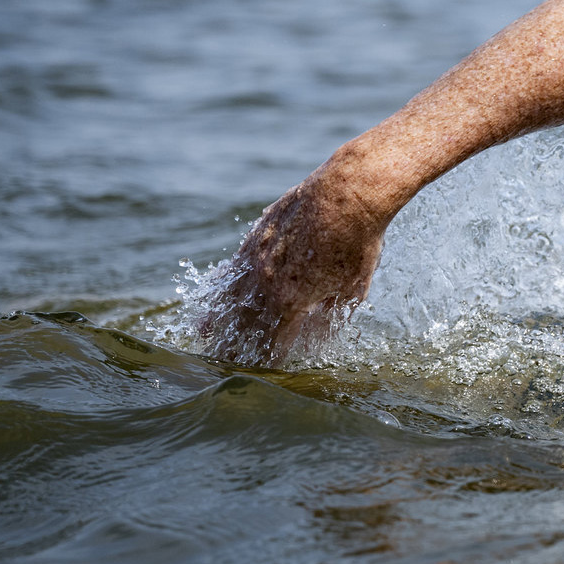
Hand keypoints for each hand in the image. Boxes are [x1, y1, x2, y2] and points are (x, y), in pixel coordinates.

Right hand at [195, 172, 386, 365]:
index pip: (273, 341)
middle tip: (223, 363)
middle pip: (245, 323)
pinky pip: (233, 267)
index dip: (268, 358)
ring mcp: (257, 258)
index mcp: (292, 302)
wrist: (349, 193)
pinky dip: (222, 284)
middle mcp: (266, 283)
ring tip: (204, 335)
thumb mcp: (353, 289)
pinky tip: (214, 293)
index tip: (263, 370)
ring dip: (218, 318)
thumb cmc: (359, 242)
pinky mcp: (256, 237)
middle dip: (235, 347)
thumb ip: (331, 313)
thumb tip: (316, 330)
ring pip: (231, 295)